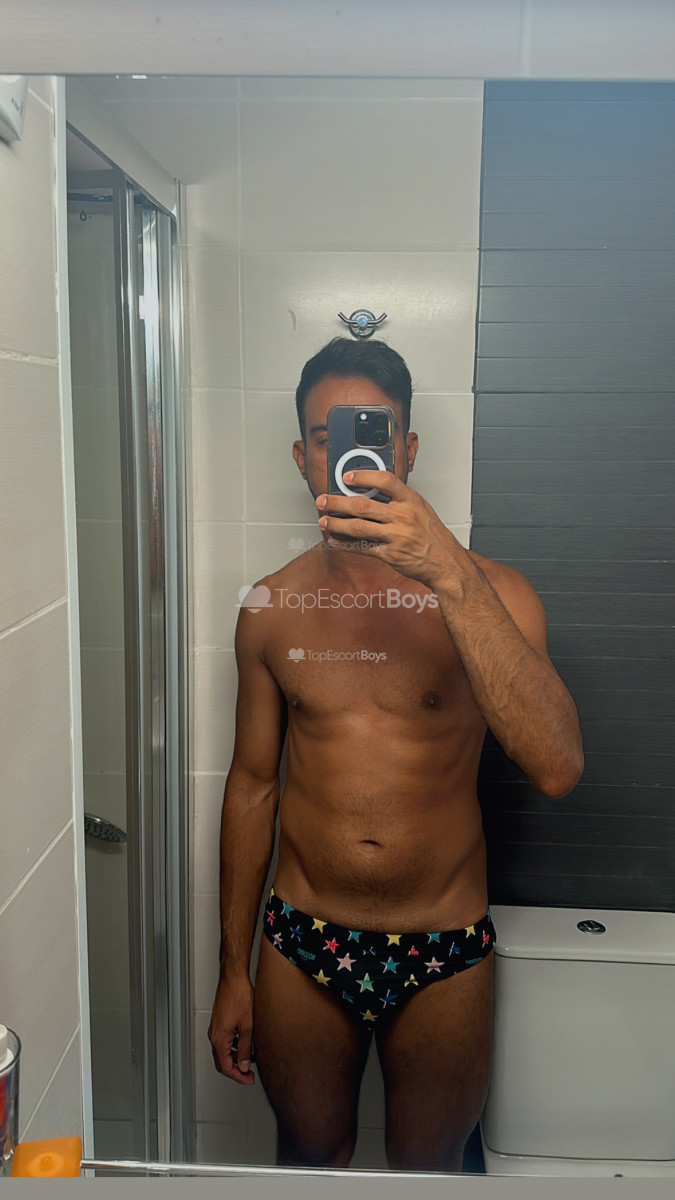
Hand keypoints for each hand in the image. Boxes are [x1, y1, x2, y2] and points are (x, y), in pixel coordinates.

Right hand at [208, 975, 255, 1085]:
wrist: (233, 978)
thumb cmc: (239, 996)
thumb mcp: (247, 1026)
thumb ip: (246, 1048)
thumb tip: (245, 1065)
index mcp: (219, 1038)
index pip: (226, 1067)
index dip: (239, 1077)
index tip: (249, 1080)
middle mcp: (214, 1035)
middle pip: (222, 1062)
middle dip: (236, 1071)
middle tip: (249, 1075)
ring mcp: (215, 1029)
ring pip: (222, 1053)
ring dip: (234, 1059)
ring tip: (250, 1061)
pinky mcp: (219, 1023)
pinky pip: (223, 1042)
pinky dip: (233, 1049)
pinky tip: (245, 1046)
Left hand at [316, 470, 464, 590]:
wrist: (446, 563)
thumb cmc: (433, 537)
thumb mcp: (422, 509)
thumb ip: (400, 500)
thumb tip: (372, 492)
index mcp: (411, 501)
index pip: (385, 480)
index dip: (363, 476)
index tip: (347, 477)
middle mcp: (403, 516)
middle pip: (363, 505)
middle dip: (337, 502)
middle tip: (323, 500)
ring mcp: (396, 536)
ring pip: (358, 527)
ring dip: (336, 523)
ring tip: (324, 520)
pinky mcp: (391, 555)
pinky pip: (362, 548)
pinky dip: (345, 545)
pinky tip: (335, 540)